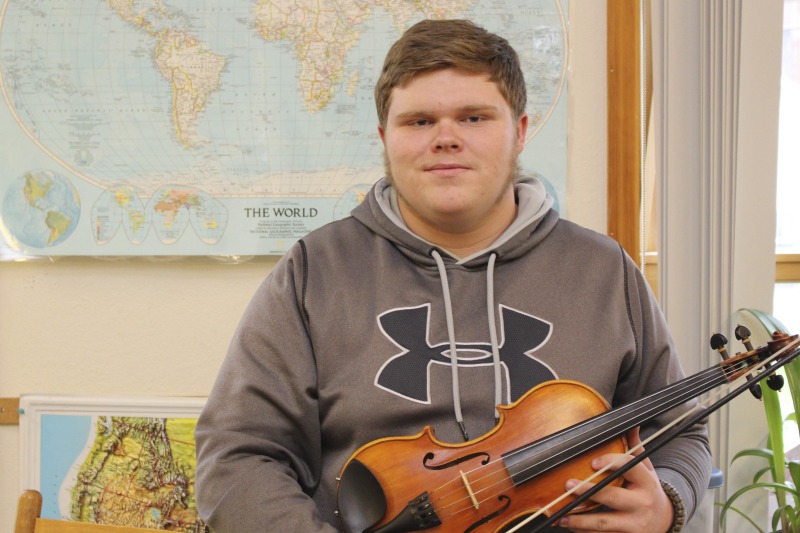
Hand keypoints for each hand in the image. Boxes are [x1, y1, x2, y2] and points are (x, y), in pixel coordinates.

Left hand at [556, 427, 673, 532]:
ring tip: (562, 516)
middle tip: (568, 486)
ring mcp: (635, 524)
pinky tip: (571, 526)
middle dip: (588, 492)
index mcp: (646, 481)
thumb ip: (635, 448)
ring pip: (605, 523)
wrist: (664, 519)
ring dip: (581, 521)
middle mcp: (642, 503)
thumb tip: (631, 423)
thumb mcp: (646, 468)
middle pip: (612, 497)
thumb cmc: (647, 489)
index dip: (610, 462)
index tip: (592, 462)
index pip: (628, 467)